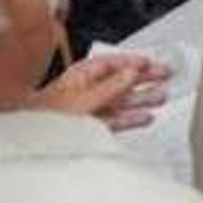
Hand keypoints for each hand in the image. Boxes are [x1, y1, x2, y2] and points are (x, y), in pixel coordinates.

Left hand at [33, 52, 170, 131]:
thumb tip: (132, 73)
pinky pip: (118, 119)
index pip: (113, 63)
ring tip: (162, 97)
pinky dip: (133, 119)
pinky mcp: (94, 126)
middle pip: (122, 80)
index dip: (133, 62)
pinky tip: (146, 117)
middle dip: (144, 78)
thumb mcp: (85, 97)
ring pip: (123, 100)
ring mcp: (92, 108)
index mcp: (83, 75)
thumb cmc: (49, 116)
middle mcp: (88, 89)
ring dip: (143, 99)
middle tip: (166, 74)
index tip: (151, 63)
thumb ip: (111, 85)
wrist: (36, 141)